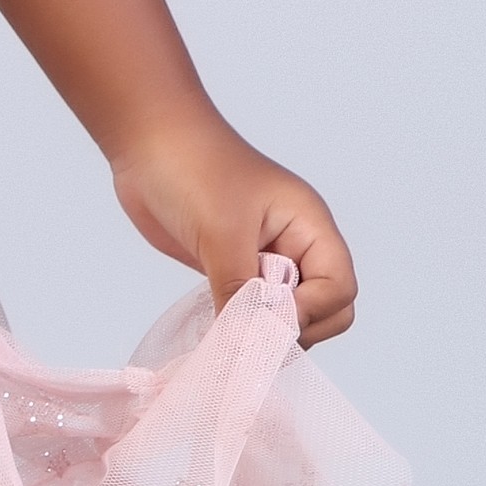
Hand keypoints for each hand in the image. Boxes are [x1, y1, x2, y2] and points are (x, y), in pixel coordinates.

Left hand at [110, 110, 357, 344]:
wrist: (147, 141)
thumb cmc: (192, 167)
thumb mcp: (222, 232)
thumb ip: (240, 290)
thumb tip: (245, 344)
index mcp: (309, 227)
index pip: (338, 288)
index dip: (309, 312)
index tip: (265, 316)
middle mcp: (294, 245)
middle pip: (324, 308)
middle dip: (294, 328)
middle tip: (248, 330)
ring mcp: (263, 258)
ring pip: (285, 312)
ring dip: (262, 330)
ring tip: (227, 333)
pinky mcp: (232, 266)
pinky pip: (249, 308)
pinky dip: (238, 325)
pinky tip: (213, 331)